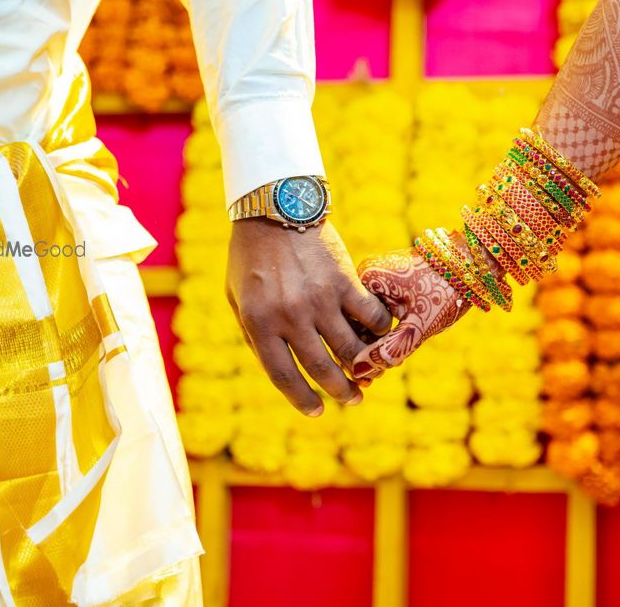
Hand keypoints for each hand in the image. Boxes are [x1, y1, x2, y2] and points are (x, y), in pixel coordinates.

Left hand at [226, 219, 392, 414]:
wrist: (275, 209)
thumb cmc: (250, 256)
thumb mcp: (237, 298)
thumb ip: (255, 334)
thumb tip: (279, 369)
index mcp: (259, 324)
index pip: (283, 376)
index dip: (302, 399)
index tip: (317, 411)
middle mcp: (290, 317)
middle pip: (321, 368)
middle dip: (340, 391)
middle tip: (351, 399)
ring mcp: (320, 300)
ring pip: (350, 348)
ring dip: (364, 368)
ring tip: (370, 377)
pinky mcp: (344, 281)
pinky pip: (369, 316)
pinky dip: (379, 330)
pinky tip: (381, 335)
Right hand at [351, 247, 470, 379]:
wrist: (471, 265)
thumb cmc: (446, 291)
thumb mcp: (418, 326)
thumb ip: (389, 350)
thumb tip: (358, 373)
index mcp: (366, 278)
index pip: (348, 324)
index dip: (358, 354)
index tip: (371, 378)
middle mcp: (365, 273)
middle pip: (353, 321)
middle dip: (365, 350)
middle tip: (376, 377)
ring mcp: (375, 276)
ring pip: (364, 318)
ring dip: (374, 341)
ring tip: (390, 362)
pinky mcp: (386, 280)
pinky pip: (375, 310)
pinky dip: (383, 329)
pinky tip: (396, 344)